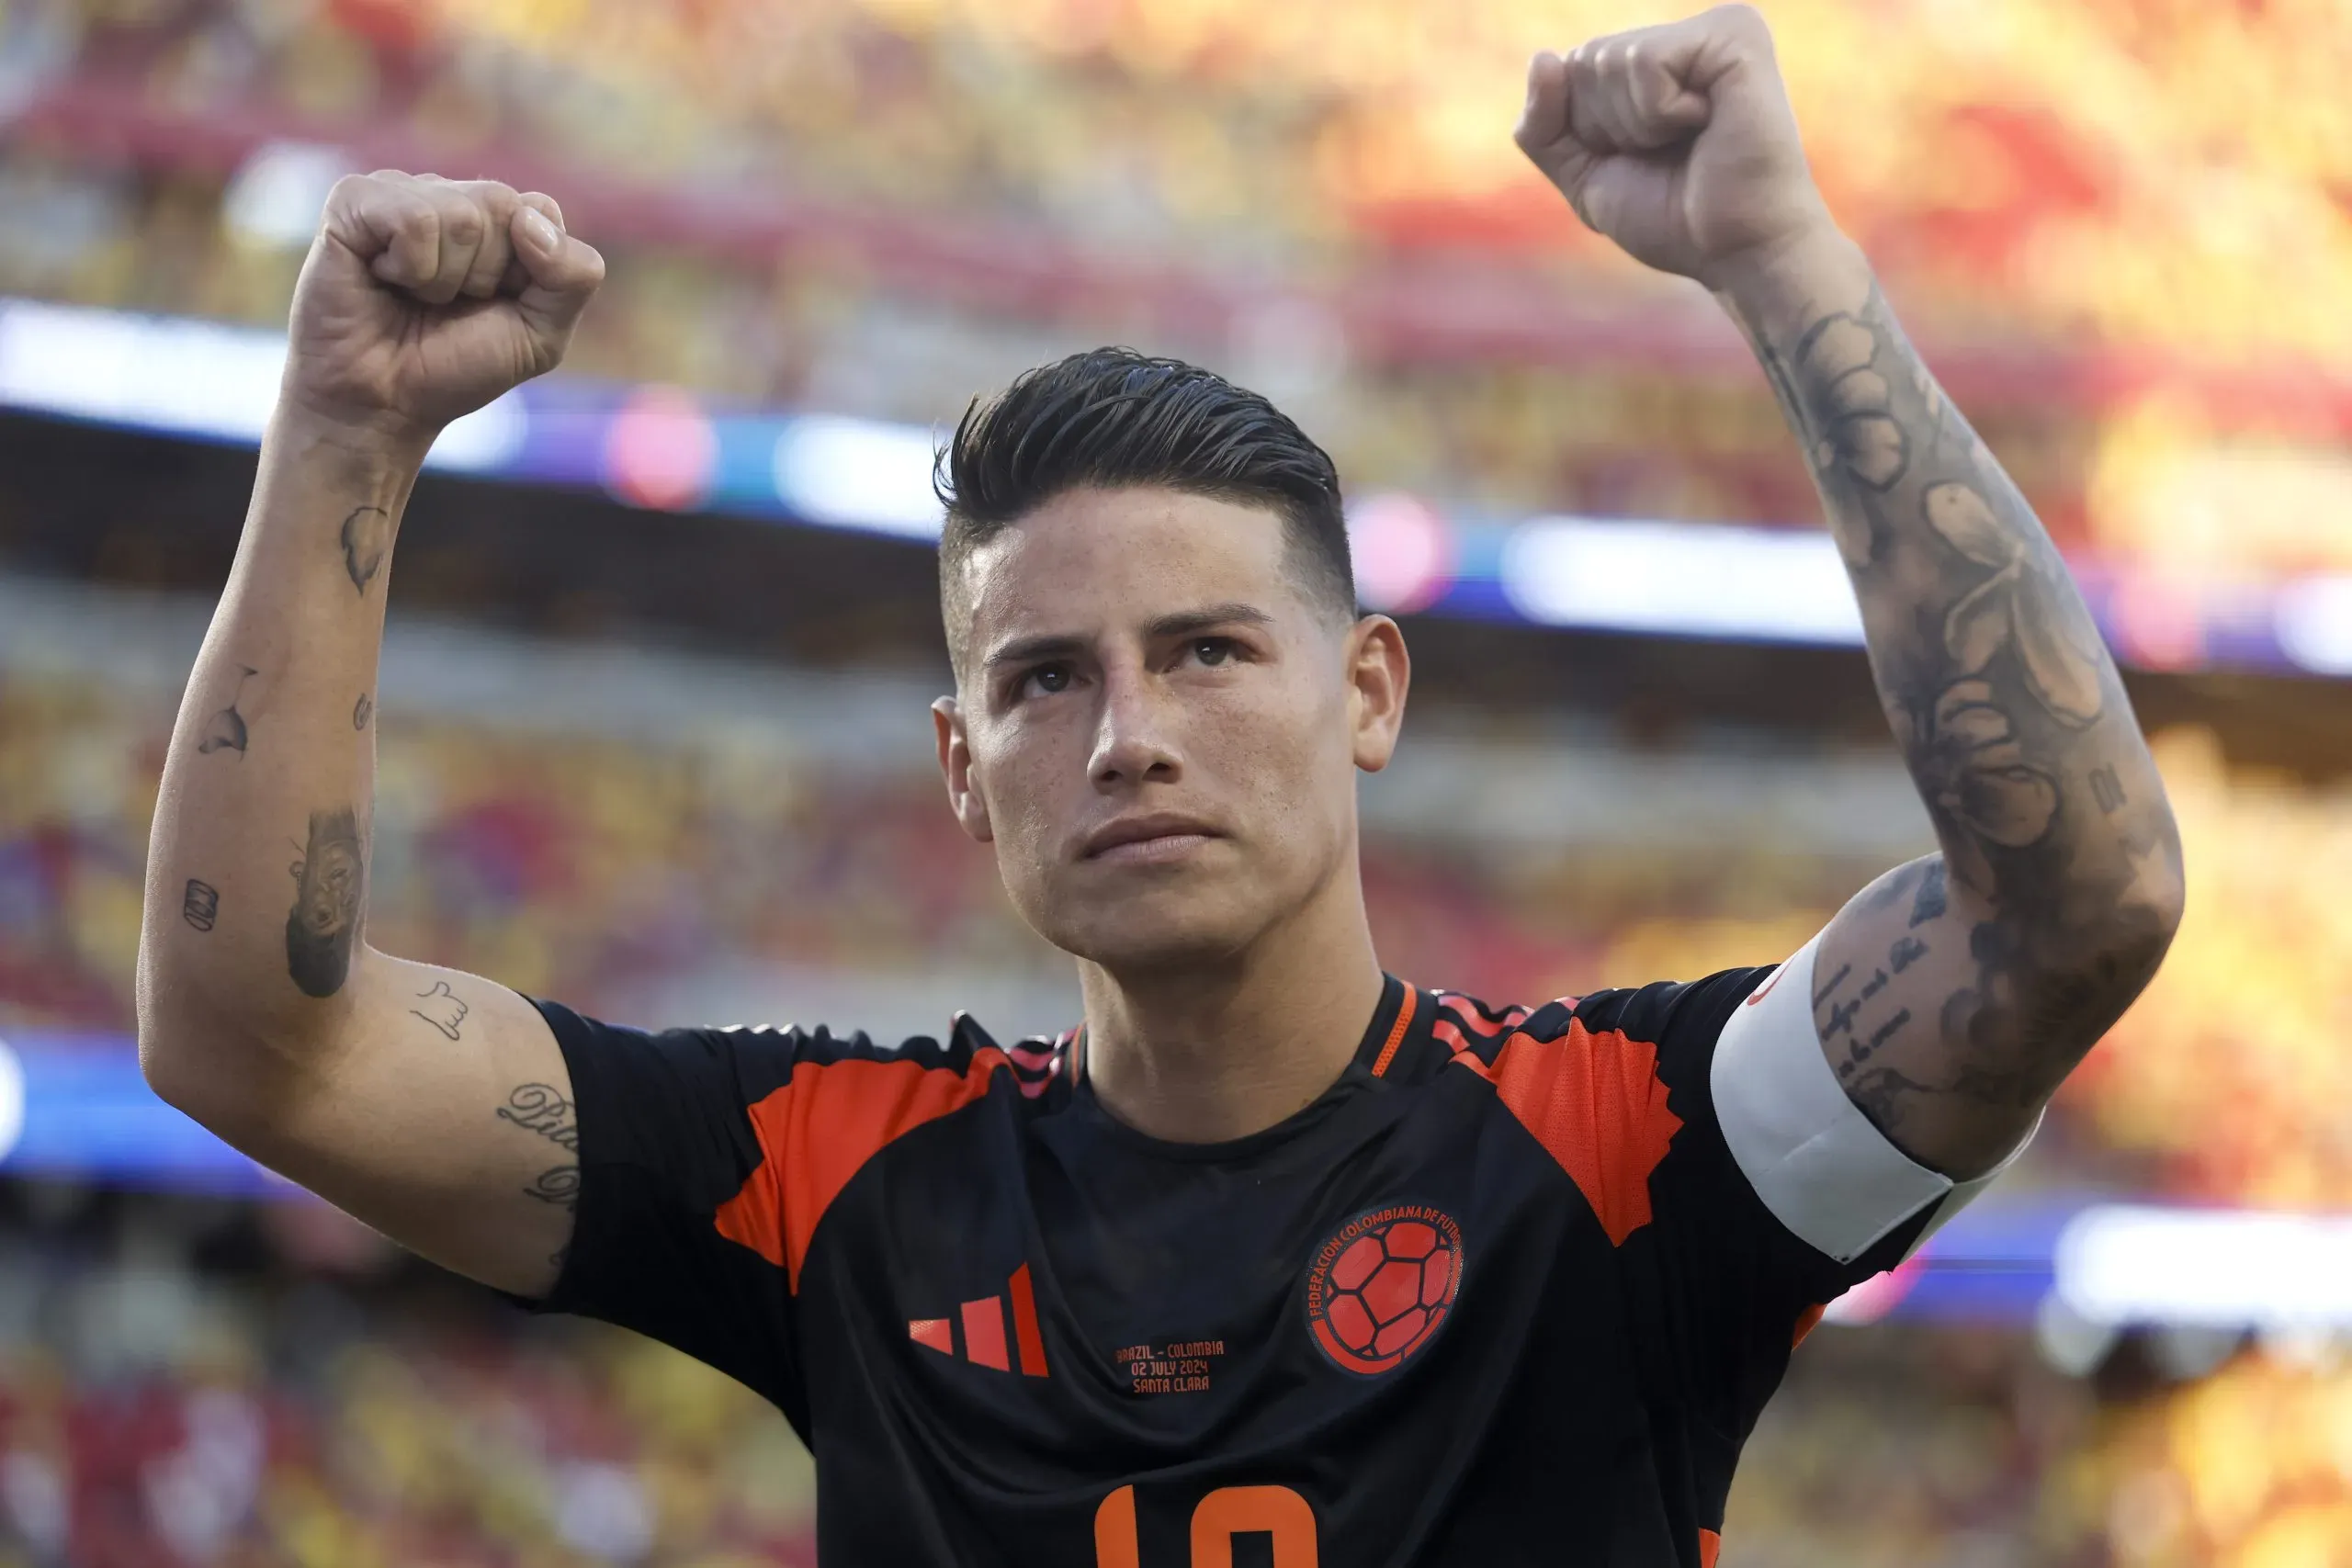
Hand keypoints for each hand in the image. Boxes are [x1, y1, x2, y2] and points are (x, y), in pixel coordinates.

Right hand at [280, 172, 604, 451]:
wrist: (382, 404)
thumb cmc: (456, 367)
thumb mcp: (541, 335)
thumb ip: (573, 278)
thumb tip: (530, 220)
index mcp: (495, 220)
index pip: (540, 210)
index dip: (527, 271)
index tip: (492, 303)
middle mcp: (448, 195)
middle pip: (502, 205)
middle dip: (485, 274)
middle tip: (446, 304)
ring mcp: (399, 191)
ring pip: (460, 215)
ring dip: (444, 278)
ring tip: (413, 295)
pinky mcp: (353, 200)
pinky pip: (413, 218)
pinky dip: (410, 266)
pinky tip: (383, 278)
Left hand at [1515, 4, 1834, 287]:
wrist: (1737, 252)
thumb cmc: (1674, 218)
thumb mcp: (1585, 176)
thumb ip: (1543, 124)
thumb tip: (1541, 57)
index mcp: (1661, 58)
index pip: (1570, 70)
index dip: (1589, 132)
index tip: (1647, 158)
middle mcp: (1689, 33)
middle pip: (1584, 60)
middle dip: (1608, 127)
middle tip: (1671, 153)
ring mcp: (1715, 26)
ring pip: (1608, 59)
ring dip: (1636, 124)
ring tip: (1692, 140)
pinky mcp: (1734, 33)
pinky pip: (1644, 61)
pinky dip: (1658, 112)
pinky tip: (1707, 124)